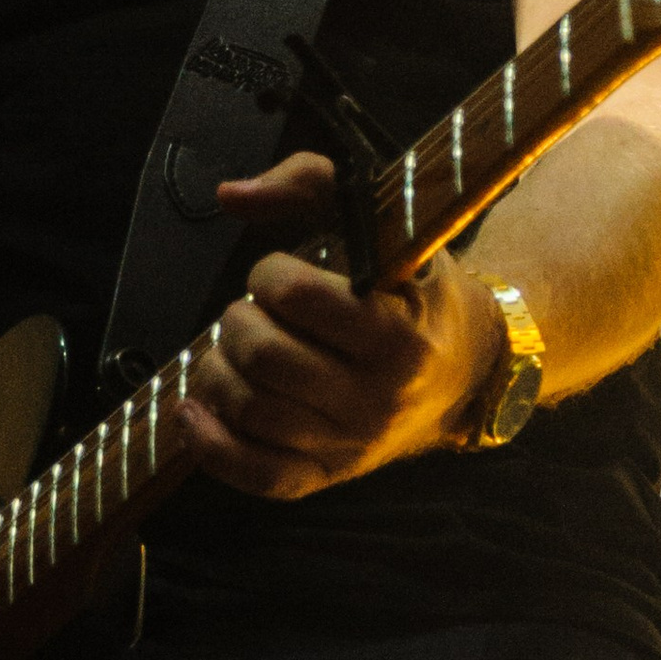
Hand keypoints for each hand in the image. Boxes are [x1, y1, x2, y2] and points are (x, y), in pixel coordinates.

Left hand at [177, 150, 495, 502]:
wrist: (468, 371)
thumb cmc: (413, 288)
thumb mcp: (386, 224)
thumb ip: (312, 184)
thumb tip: (229, 194)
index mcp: (399, 332)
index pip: (296, 295)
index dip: (268, 274)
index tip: (278, 275)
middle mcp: (380, 397)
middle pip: (263, 357)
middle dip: (238, 322)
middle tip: (253, 313)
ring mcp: (354, 443)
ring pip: (249, 411)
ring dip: (217, 371)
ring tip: (232, 350)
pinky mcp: (330, 475)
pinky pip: (256, 475)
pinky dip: (210, 446)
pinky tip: (192, 412)